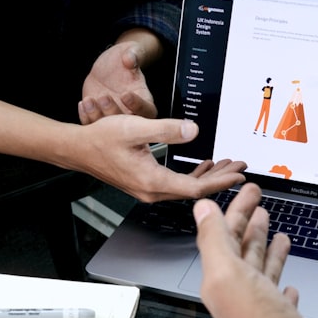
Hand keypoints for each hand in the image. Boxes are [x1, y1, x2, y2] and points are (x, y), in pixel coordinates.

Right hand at [74, 114, 244, 201]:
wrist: (77, 149)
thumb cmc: (101, 139)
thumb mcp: (135, 127)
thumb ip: (166, 129)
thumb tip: (192, 131)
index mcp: (152, 180)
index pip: (195, 188)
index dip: (220, 181)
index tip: (238, 174)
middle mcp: (152, 190)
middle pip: (195, 190)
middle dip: (220, 178)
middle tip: (240, 168)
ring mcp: (148, 190)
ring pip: (186, 187)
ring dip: (208, 176)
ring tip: (226, 164)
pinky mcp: (145, 184)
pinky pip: (176, 184)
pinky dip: (192, 175)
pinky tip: (202, 165)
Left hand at [79, 36, 157, 124]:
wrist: (109, 67)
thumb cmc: (124, 59)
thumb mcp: (131, 51)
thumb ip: (134, 54)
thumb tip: (130, 58)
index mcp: (144, 100)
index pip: (147, 110)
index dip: (137, 105)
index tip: (125, 94)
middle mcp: (130, 114)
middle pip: (125, 123)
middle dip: (113, 111)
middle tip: (104, 97)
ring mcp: (113, 118)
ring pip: (107, 129)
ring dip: (96, 116)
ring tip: (89, 100)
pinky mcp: (99, 118)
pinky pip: (92, 124)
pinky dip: (86, 117)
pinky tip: (83, 103)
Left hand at [193, 183, 317, 317]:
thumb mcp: (229, 277)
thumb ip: (214, 242)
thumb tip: (200, 210)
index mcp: (221, 279)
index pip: (225, 234)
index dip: (234, 209)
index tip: (246, 187)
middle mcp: (238, 293)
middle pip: (242, 249)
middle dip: (248, 221)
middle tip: (257, 198)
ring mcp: (261, 309)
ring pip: (260, 270)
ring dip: (265, 247)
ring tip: (273, 228)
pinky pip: (279, 297)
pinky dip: (282, 283)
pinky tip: (288, 281)